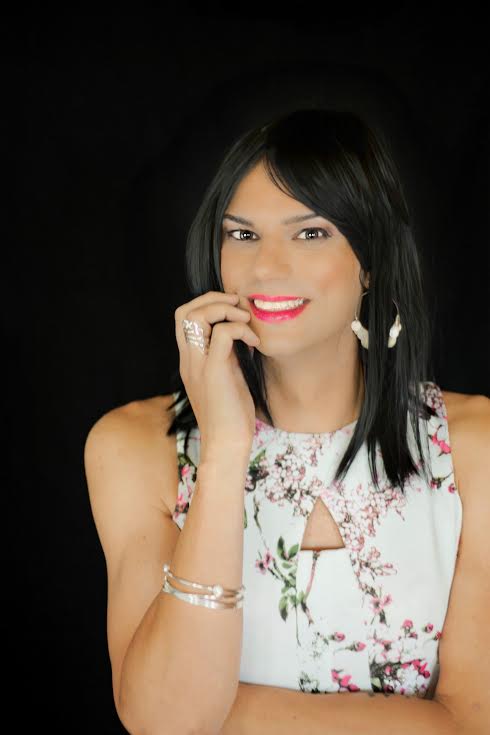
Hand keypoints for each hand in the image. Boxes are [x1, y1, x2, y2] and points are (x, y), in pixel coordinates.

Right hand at [175, 291, 259, 459]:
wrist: (226, 445)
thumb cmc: (231, 416)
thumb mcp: (230, 378)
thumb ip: (230, 356)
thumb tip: (247, 336)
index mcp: (190, 360)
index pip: (183, 317)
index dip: (206, 303)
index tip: (233, 310)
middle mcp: (189, 359)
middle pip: (184, 310)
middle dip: (213, 298)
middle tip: (239, 307)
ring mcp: (198, 365)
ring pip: (197, 316)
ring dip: (225, 309)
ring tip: (247, 321)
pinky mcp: (213, 372)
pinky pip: (222, 334)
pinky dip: (241, 329)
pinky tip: (255, 343)